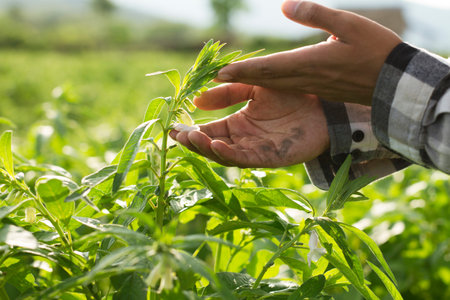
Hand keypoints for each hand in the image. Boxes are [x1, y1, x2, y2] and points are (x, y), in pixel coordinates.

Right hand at [169, 83, 328, 167]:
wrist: (324, 105)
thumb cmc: (292, 94)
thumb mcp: (255, 87)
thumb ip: (228, 92)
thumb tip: (197, 99)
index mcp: (238, 124)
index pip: (209, 131)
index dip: (191, 131)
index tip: (173, 128)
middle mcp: (244, 140)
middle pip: (212, 146)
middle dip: (194, 142)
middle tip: (179, 136)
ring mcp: (255, 150)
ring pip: (225, 155)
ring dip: (207, 149)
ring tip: (194, 139)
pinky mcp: (269, 158)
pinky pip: (245, 159)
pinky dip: (229, 154)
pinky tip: (216, 145)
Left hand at [215, 0, 401, 105]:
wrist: (394, 82)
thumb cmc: (375, 50)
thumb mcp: (348, 24)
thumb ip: (315, 14)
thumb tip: (284, 4)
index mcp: (309, 63)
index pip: (268, 68)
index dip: (242, 70)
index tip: (220, 72)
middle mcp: (305, 78)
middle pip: (265, 79)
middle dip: (239, 78)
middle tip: (214, 78)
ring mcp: (310, 86)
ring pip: (273, 84)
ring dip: (250, 82)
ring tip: (231, 78)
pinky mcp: (317, 89)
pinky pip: (286, 87)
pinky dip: (268, 83)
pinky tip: (261, 80)